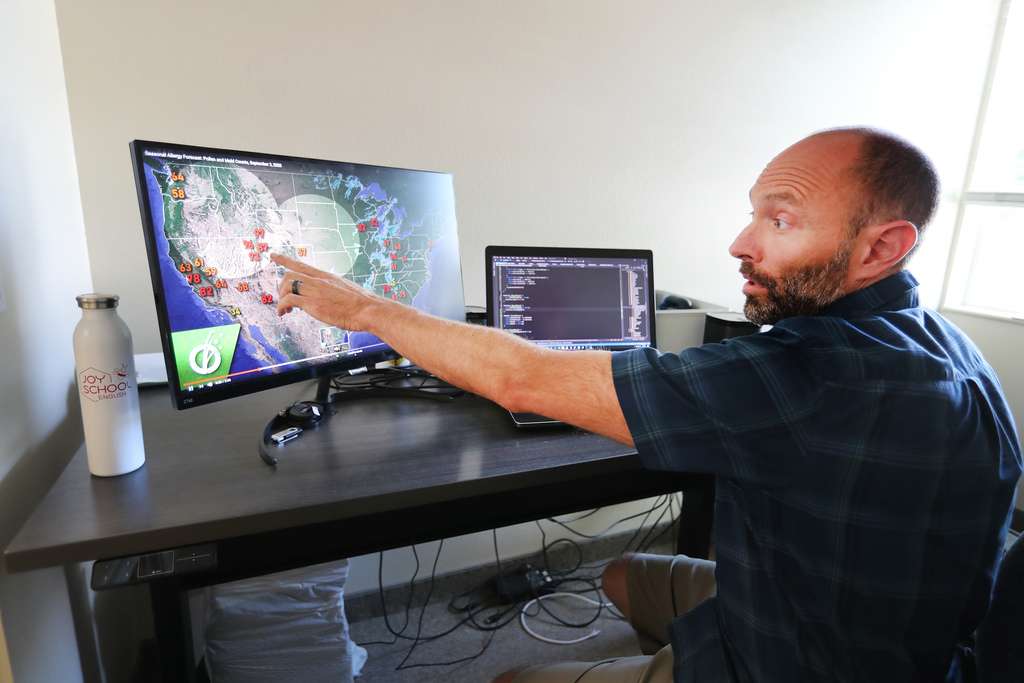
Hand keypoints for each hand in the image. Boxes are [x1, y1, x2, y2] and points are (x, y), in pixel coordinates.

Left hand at [271, 253, 386, 331]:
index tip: (273, 255)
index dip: (285, 259)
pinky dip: (281, 306)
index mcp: (326, 276)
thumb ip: (332, 291)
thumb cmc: (361, 304)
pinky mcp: (313, 303)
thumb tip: (327, 297)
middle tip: (283, 300)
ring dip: (281, 297)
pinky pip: (288, 300)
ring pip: (286, 285)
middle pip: (289, 274)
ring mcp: (315, 290)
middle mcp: (318, 280)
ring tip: (285, 309)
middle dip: (281, 287)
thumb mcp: (345, 290)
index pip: (301, 264)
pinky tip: (284, 313)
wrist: (368, 310)